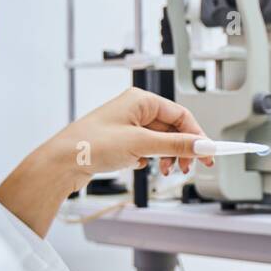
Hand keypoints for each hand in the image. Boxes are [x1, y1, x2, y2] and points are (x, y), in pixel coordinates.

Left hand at [51, 88, 215, 187]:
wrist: (61, 162)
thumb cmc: (90, 144)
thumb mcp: (141, 144)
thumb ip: (176, 145)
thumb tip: (204, 145)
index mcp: (141, 100)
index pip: (181, 115)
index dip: (197, 135)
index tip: (209, 153)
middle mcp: (135, 109)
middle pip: (173, 128)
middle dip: (183, 149)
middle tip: (190, 167)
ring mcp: (127, 126)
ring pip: (161, 140)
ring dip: (168, 156)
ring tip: (167, 170)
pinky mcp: (121, 141)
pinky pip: (147, 148)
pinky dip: (152, 158)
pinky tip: (145, 166)